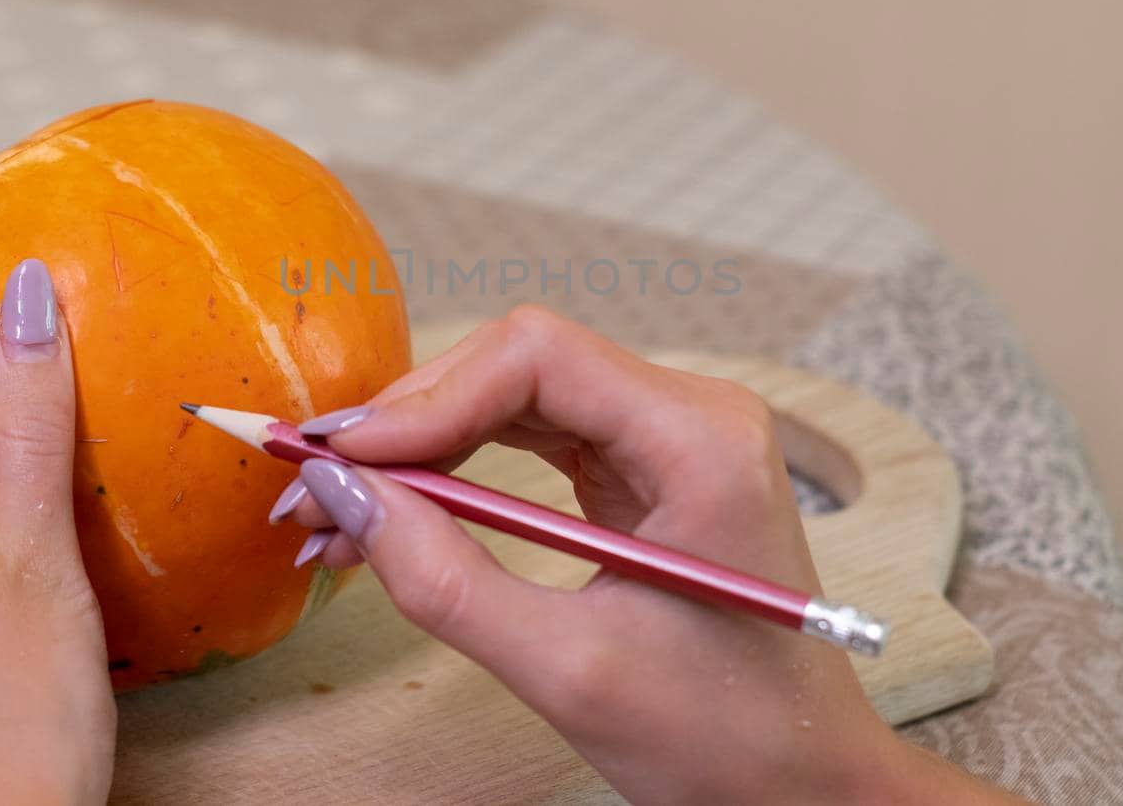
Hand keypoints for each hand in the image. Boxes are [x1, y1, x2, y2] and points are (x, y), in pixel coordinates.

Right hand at [281, 306, 1027, 803]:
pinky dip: (459, 472)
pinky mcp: (643, 471)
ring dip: (424, 446)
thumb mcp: (570, 670)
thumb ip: (447, 580)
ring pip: (515, 398)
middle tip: (316, 489)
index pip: (538, 358)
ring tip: (339, 508)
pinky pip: (532, 441)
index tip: (342, 462)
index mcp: (701, 439)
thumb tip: (345, 496)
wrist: (807, 783)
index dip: (426, 399)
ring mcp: (668, 438)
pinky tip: (399, 513)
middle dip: (410, 424)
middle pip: (519, 367)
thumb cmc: (725, 738)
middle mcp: (690, 414)